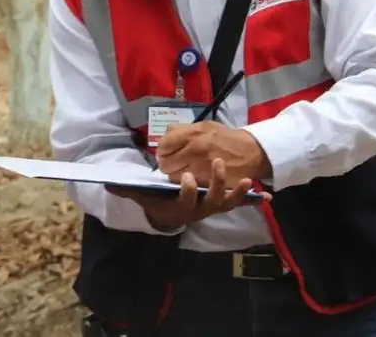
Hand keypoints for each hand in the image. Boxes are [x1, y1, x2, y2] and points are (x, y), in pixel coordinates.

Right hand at [107, 163, 270, 230]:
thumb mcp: (140, 195)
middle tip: (217, 164)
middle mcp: (198, 211)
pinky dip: (252, 200)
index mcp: (179, 209)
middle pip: (212, 203)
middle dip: (217, 185)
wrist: (167, 212)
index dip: (188, 191)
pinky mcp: (222, 203)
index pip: (186, 202)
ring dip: (237, 193)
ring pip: (228, 204)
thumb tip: (108, 184)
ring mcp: (212, 208)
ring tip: (244, 179)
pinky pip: (238, 203)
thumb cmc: (154, 199)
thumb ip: (127, 190)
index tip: (187, 177)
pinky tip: (268, 196)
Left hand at [157, 121, 272, 183]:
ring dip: (176, 175)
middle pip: (166, 163)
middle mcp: (195, 149)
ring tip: (184, 171)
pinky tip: (193, 179)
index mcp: (193, 133)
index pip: (163, 145)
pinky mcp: (209, 182)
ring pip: (175, 177)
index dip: (163, 150)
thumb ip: (182, 129)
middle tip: (173, 163)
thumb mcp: (204, 126)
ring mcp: (202, 167)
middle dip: (167, 164)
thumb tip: (165, 134)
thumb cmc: (226, 138)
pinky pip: (189, 186)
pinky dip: (189, 184)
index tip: (167, 151)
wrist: (252, 152)